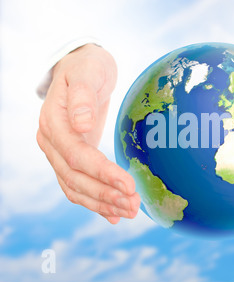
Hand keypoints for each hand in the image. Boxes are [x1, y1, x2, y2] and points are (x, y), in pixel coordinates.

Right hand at [36, 44, 139, 223]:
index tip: (128, 184)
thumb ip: (82, 98)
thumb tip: (81, 124)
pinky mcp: (72, 157)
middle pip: (75, 178)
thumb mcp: (88, 73)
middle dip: (105, 194)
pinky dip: (95, 201)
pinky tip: (113, 214)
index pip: (76, 156)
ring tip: (129, 212)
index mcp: (53, 122)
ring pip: (76, 187)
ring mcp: (59, 152)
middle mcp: (52, 142)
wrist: (82, 68)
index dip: (101, 173)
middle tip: (134, 206)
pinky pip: (79, 184)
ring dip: (102, 203)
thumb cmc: (87, 67)